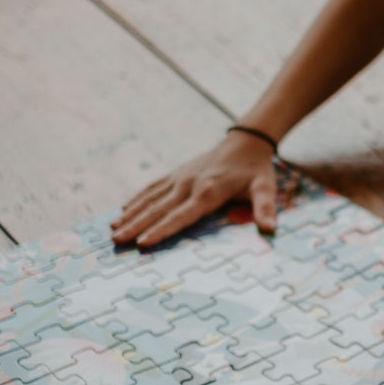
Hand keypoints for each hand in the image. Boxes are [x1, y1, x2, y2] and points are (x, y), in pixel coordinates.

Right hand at [112, 131, 277, 246]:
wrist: (245, 142)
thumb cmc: (256, 170)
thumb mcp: (265, 188)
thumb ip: (265, 208)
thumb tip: (271, 229)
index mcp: (209, 191)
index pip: (181, 215)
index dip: (162, 230)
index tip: (143, 242)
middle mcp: (189, 184)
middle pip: (159, 209)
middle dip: (137, 226)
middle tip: (117, 241)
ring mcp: (180, 177)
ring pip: (151, 198)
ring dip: (131, 214)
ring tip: (112, 229)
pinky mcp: (176, 173)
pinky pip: (153, 187)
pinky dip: (137, 198)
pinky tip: (123, 209)